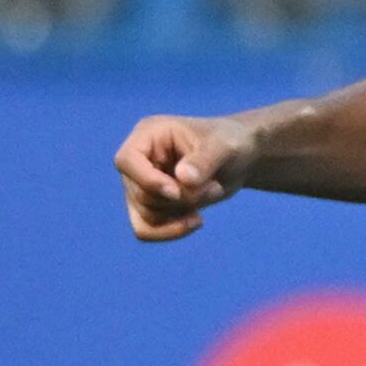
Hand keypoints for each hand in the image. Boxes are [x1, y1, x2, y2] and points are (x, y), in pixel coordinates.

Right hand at [116, 113, 245, 240]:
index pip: (127, 161)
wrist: (238, 158)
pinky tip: (196, 221)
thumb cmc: (230, 143)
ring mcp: (141, 183)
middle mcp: (139, 159)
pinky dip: (171, 230)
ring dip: (182, 212)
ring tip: (212, 192)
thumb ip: (204, 161)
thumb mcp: (224, 147)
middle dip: (181, 199)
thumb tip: (183, 178)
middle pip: (141, 193)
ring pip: (145, 215)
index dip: (147, 180)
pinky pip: (146, 229)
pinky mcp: (150, 204)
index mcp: (149, 134)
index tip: (176, 192)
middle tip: (214, 187)